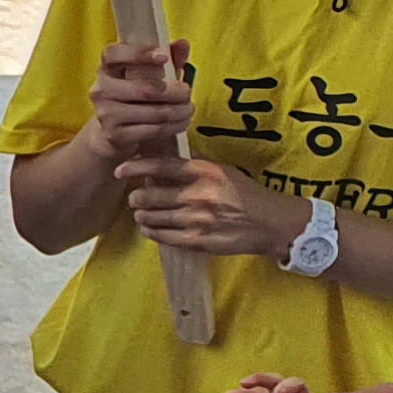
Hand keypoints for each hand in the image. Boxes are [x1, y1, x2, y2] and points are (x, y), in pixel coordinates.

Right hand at [86, 37, 196, 163]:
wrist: (112, 131)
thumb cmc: (134, 96)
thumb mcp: (150, 74)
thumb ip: (168, 57)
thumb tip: (182, 43)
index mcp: (107, 68)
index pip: (114, 54)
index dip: (138, 54)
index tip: (163, 57)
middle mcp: (101, 90)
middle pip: (144, 89)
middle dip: (175, 92)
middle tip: (187, 92)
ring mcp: (106, 114)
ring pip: (154, 112)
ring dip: (179, 111)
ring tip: (188, 109)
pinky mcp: (115, 135)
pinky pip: (153, 130)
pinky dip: (174, 126)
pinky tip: (181, 122)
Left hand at [119, 153, 298, 256]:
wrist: (272, 223)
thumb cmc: (247, 195)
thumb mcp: (225, 171)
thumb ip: (197, 163)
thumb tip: (169, 150)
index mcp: (205, 173)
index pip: (161, 166)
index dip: (136, 167)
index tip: (120, 170)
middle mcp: (198, 195)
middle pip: (149, 195)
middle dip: (136, 197)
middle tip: (136, 198)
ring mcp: (196, 220)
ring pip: (150, 217)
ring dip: (141, 215)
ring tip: (142, 213)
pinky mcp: (197, 241)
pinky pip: (161, 236)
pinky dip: (151, 231)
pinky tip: (150, 227)